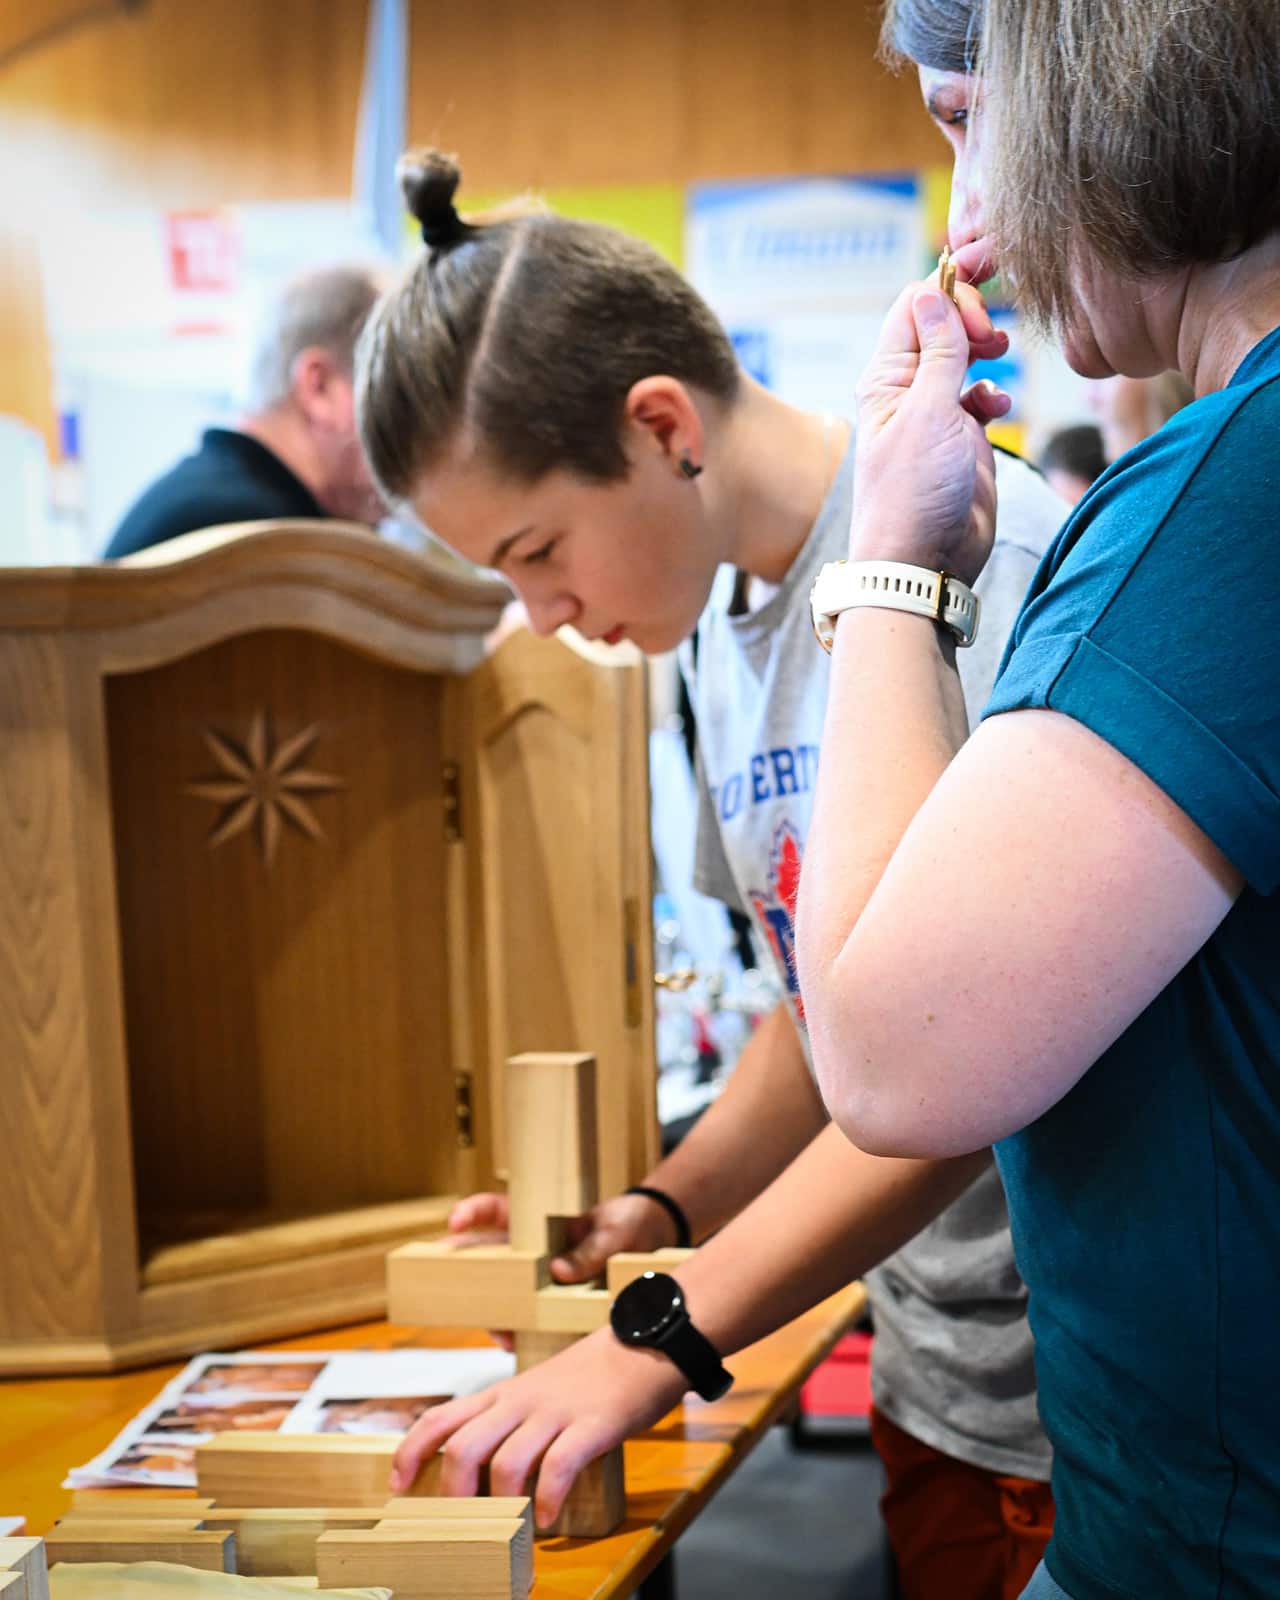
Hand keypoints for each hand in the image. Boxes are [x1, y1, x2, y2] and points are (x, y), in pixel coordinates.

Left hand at [389, 1324, 685, 1526]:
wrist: (644, 1343)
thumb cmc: (590, 1375)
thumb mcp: (536, 1390)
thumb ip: (508, 1420)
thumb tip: (479, 1468)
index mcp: (502, 1393)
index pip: (441, 1417)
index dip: (411, 1452)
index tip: (398, 1486)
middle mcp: (520, 1401)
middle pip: (465, 1447)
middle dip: (454, 1494)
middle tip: (462, 1525)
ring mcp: (555, 1412)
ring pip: (507, 1461)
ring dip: (502, 1503)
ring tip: (509, 1529)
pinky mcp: (591, 1425)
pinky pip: (559, 1466)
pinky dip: (548, 1499)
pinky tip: (548, 1517)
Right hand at [447, 1190, 683, 1348]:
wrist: (651, 1242)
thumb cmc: (627, 1223)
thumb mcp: (615, 1231)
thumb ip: (592, 1249)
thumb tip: (559, 1272)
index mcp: (541, 1221)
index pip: (497, 1211)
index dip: (472, 1213)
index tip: (456, 1221)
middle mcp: (532, 1249)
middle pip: (486, 1257)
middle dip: (463, 1269)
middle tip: (449, 1283)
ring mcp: (538, 1278)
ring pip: (503, 1295)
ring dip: (494, 1313)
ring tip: (499, 1333)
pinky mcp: (551, 1302)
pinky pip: (527, 1318)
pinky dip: (520, 1332)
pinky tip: (519, 1344)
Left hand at [850, 279, 1008, 585]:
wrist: (925, 564)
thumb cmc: (914, 494)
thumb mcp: (928, 413)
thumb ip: (938, 351)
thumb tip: (931, 290)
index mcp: (886, 377)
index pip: (915, 306)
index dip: (950, 287)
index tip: (985, 287)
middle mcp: (907, 391)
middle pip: (941, 324)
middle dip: (971, 315)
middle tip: (992, 333)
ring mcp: (935, 415)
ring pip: (963, 357)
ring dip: (985, 347)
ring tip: (1000, 353)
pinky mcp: (960, 440)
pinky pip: (980, 397)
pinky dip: (994, 392)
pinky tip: (999, 408)